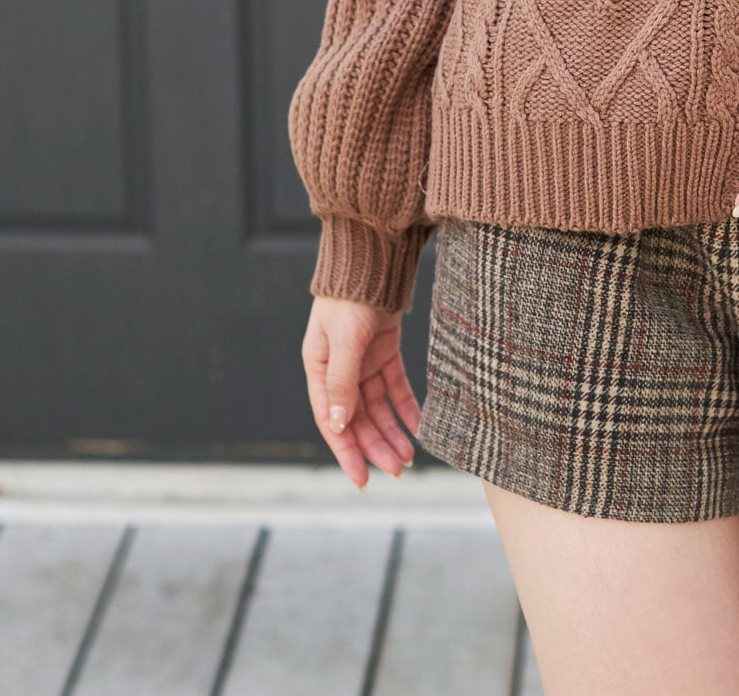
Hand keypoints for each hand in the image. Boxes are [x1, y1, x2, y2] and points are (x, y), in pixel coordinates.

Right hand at [301, 296, 419, 488]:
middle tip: (398, 470)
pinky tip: (419, 425)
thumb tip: (338, 426)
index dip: (348, 452)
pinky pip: (395, 387)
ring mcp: (362, 362)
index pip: (332, 422)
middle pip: (358, 419)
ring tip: (410, 457)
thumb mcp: (343, 342)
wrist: (371, 259)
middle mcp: (339, 371)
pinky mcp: (383, 351)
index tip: (363, 480)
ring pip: (378, 407)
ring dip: (392, 431)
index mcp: (319, 371)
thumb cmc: (349, 298)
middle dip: (377, 446)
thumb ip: (342, 383)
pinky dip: (406, 406)